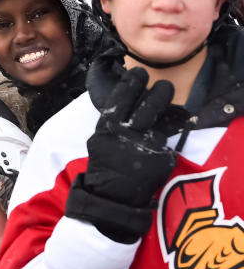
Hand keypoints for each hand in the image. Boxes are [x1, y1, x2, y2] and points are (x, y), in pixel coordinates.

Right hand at [66, 67, 176, 241]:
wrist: (112, 196)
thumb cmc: (103, 166)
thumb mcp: (99, 141)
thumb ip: (112, 124)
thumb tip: (124, 104)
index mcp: (108, 129)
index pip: (121, 98)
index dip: (130, 83)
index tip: (136, 72)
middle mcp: (127, 134)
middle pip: (147, 106)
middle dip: (156, 91)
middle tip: (162, 84)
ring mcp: (146, 145)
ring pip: (161, 119)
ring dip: (166, 104)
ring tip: (168, 94)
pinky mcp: (161, 158)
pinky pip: (165, 141)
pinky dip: (163, 137)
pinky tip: (162, 131)